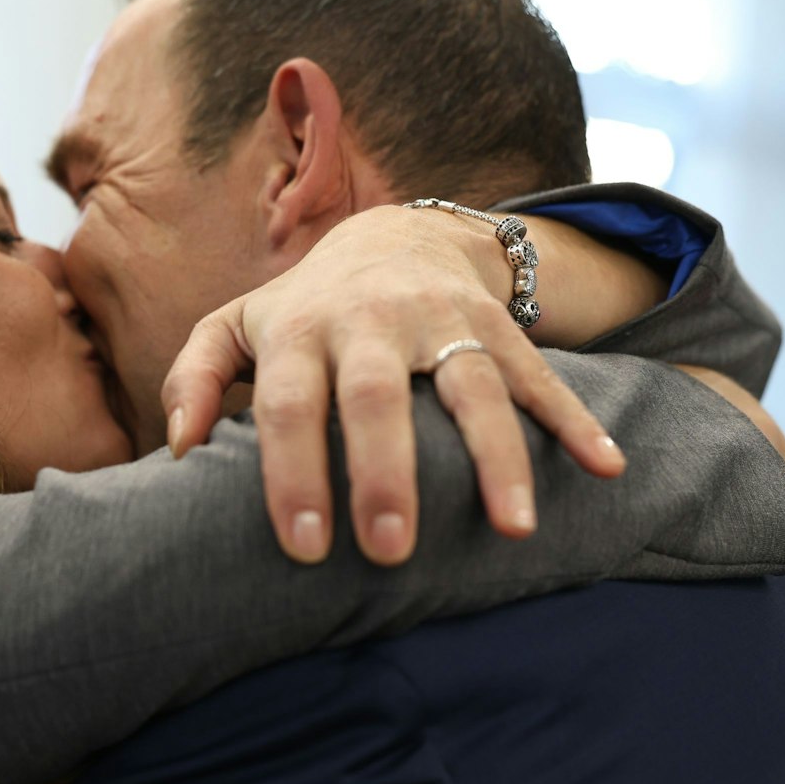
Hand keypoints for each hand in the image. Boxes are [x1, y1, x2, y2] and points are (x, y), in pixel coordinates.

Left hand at [162, 205, 627, 565]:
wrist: (398, 233)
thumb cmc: (304, 308)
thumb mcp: (238, 327)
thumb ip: (195, 378)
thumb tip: (177, 447)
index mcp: (301, 328)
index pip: (290, 404)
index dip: (293, 473)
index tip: (306, 547)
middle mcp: (372, 320)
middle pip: (378, 395)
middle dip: (385, 472)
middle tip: (391, 550)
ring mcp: (442, 319)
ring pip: (473, 385)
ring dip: (499, 456)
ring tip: (515, 529)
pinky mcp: (498, 325)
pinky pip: (540, 375)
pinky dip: (576, 421)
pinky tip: (607, 469)